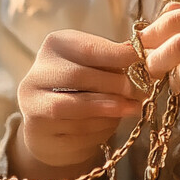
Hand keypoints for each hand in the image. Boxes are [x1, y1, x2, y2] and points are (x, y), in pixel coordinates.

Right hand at [14, 29, 144, 171]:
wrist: (53, 126)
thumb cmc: (83, 87)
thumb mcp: (96, 65)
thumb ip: (115, 60)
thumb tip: (148, 52)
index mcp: (55, 45)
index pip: (89, 48)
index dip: (118, 55)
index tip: (144, 60)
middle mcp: (36, 73)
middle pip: (79, 76)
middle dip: (114, 84)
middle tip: (140, 90)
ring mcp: (31, 105)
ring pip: (75, 107)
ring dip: (109, 109)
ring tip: (132, 108)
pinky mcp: (36, 133)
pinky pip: (72, 131)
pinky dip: (98, 128)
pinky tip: (112, 124)